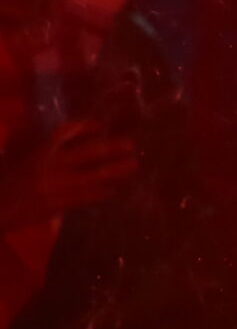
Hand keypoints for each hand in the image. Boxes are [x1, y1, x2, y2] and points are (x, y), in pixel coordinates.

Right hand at [0, 120, 137, 228]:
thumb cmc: (4, 177)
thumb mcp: (15, 154)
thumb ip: (30, 140)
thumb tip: (42, 125)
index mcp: (37, 151)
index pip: (63, 133)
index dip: (83, 127)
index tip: (99, 125)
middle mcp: (49, 166)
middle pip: (87, 153)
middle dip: (112, 148)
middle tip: (132, 144)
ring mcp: (55, 186)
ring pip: (92, 177)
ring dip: (115, 171)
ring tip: (133, 166)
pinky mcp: (57, 204)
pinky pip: (85, 197)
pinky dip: (100, 192)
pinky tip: (114, 189)